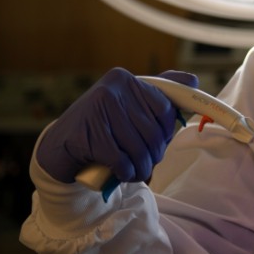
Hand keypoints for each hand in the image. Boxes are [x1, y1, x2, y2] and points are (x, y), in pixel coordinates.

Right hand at [36, 68, 198, 184]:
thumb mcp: (129, 104)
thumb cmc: (102, 126)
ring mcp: (96, 111)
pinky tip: (126, 175)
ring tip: (140, 172)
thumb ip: (159, 91)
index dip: (166, 131)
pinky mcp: (86, 136)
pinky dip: (127, 172)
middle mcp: (111, 89)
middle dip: (155, 153)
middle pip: (152, 130)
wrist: (59, 148)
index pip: (164, 108)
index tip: (159, 142)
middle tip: (150, 163)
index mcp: (125, 79)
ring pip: (138, 147)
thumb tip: (193, 81)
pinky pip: (120, 159)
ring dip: (143, 167)